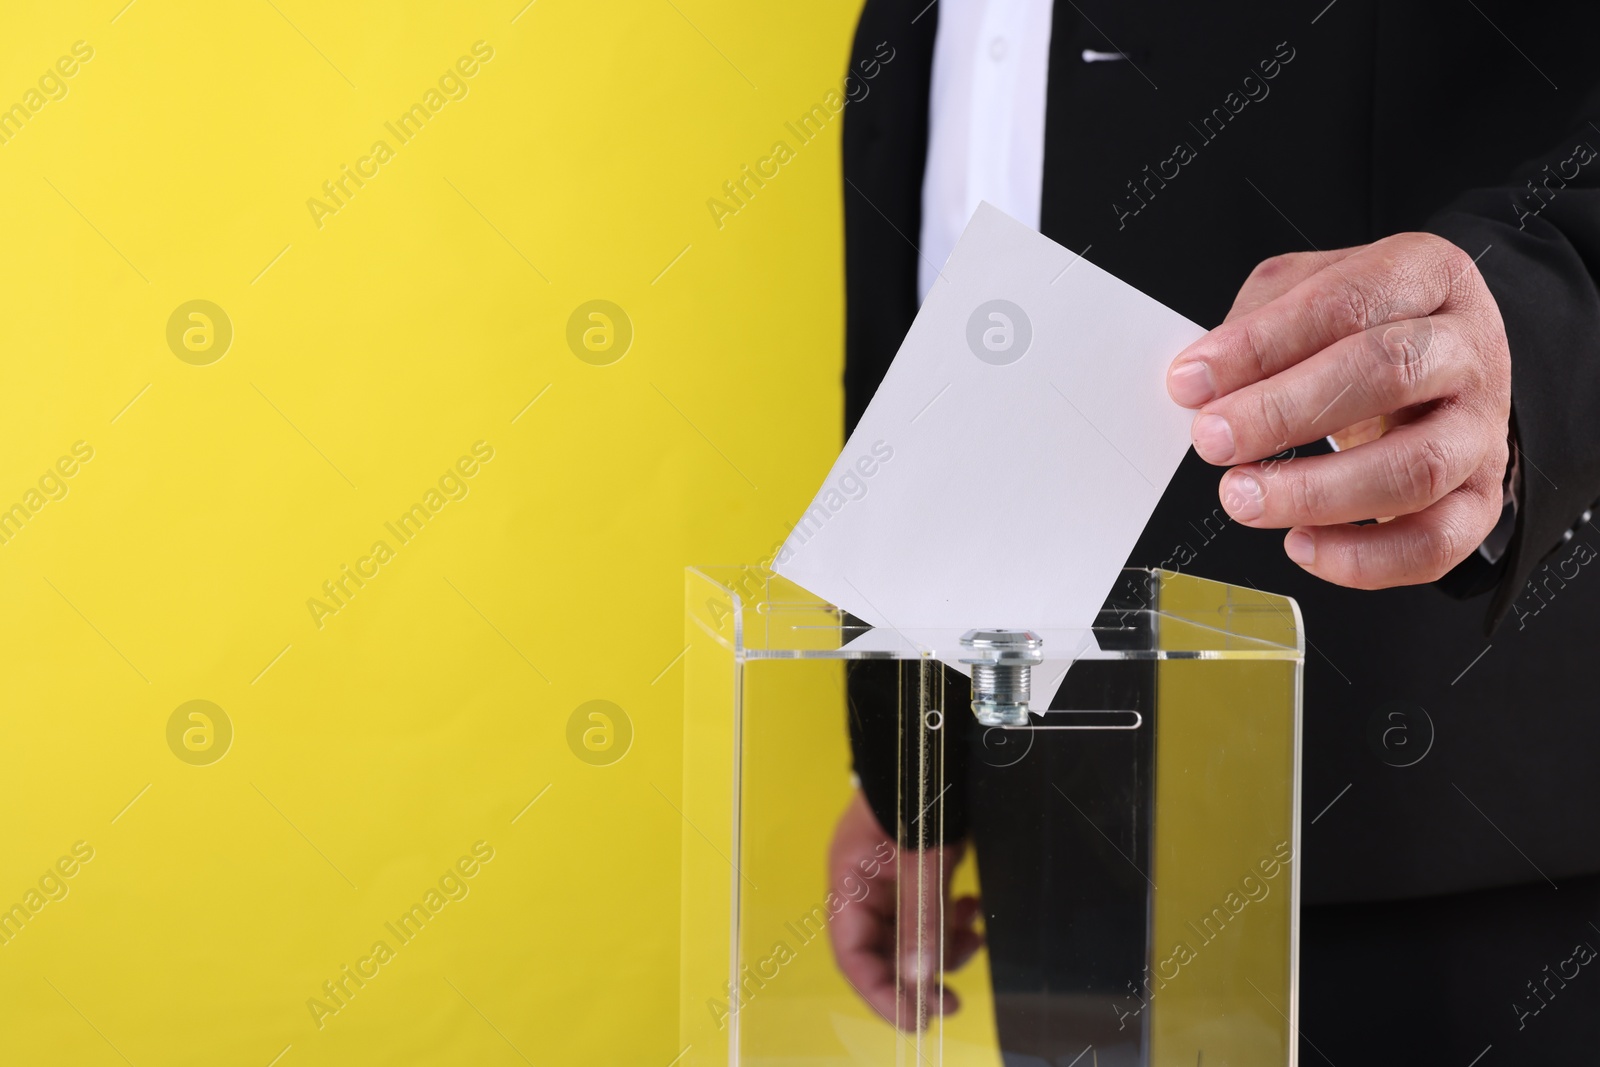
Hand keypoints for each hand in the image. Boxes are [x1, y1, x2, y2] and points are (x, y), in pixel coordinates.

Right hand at [826, 790, 982, 1027]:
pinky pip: (930, 908)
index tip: (918, 1019)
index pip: (853, 956)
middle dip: (918, 976)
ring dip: (943, 945)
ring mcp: (891, 876)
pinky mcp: (917, 866)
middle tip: (952, 999)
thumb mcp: (922, 856)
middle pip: (883, 950)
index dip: (881, 994)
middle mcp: (864, 885)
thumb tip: (921, 984)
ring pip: (912, 933)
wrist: (933, 734)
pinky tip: (972, 909)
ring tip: (974, 939)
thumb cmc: (915, 784)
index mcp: (848, 882)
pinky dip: (951, 918)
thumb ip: (921, 920)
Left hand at [1165, 232, 1511, 587]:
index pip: (1345, 302)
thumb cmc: (1363, 328)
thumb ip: (1255, 324)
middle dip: (1284, 412)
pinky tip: (1301, 544)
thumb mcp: (1307, 291)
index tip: (1191, 382)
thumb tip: (1199, 382)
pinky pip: (1433, 542)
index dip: (1261, 345)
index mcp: (1427, 276)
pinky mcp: (1480, 498)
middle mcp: (1466, 350)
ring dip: (1316, 493)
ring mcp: (1481, 428)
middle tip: (1214, 439)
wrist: (1441, 367)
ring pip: (1415, 469)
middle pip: (1388, 373)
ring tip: (1244, 497)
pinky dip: (1363, 558)